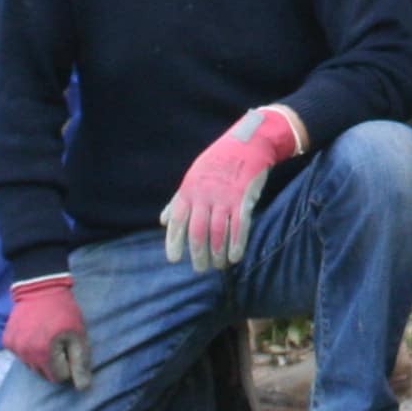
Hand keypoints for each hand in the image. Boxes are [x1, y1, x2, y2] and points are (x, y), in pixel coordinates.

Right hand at [5, 274, 91, 387]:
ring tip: (46, 336)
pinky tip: (33, 333)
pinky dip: (28, 349)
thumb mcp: (78, 335)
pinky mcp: (6, 341)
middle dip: (53, 362)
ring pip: (32, 366)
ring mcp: (14, 348)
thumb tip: (83, 388)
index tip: (69, 347)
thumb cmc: (64, 312)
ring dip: (40, 356)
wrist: (40, 288)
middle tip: (58, 341)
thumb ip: (80, 363)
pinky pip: (21, 355)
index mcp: (44, 354)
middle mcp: (25, 354)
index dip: (68, 364)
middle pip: (44, 374)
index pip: (59, 377)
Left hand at [161, 107, 299, 267]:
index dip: (174, 242)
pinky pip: (239, 227)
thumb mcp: (193, 176)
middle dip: (198, 254)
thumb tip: (163, 221)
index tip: (174, 259)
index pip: (177, 221)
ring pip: (218, 233)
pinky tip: (235, 257)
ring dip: (218, 253)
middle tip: (200, 268)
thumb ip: (178, 200)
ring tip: (219, 265)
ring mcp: (225, 198)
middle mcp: (204, 196)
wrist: (248, 142)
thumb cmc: (218, 161)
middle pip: (198, 232)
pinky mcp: (244, 199)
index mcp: (189, 190)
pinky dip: (237, 244)